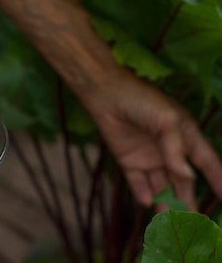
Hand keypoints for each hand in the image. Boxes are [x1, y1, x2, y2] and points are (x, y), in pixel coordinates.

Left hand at [82, 71, 221, 210]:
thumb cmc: (142, 100)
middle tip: (192, 222)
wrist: (107, 95)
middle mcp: (169, 150)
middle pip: (183, 182)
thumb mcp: (166, 120)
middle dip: (188, 201)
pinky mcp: (129, 161)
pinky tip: (146, 202)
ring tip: (168, 221)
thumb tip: (187, 177)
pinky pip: (138, 182)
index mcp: (186, 137)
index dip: (217, 179)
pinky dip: (143, 193)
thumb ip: (175, 149)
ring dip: (165, 203)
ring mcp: (149, 157)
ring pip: (161, 186)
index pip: (207, 163)